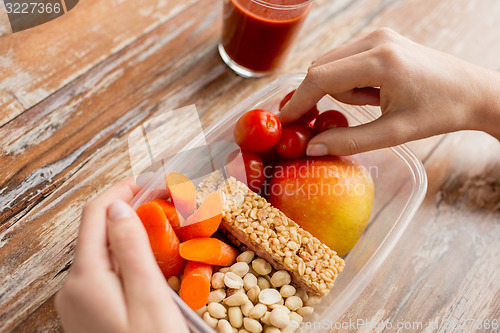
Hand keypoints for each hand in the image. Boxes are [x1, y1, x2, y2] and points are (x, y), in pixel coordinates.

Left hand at [55, 178, 188, 332]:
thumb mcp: (148, 297)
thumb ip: (131, 250)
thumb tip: (118, 207)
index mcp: (85, 278)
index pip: (97, 213)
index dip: (124, 190)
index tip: (152, 180)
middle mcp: (75, 286)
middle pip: (98, 230)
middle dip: (131, 207)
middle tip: (166, 199)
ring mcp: (80, 299)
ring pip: (104, 250)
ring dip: (131, 230)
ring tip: (164, 221)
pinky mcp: (90, 309)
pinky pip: (107, 269)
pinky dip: (128, 253)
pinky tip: (150, 253)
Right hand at [280, 28, 499, 155]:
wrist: (472, 90)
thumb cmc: (439, 112)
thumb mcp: (394, 133)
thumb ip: (350, 141)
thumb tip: (312, 148)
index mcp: (381, 61)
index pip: (321, 77)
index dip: (298, 100)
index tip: (283, 121)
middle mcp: (376, 40)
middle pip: (321, 67)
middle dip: (321, 96)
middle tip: (330, 120)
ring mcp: (378, 35)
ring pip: (331, 64)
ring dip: (340, 89)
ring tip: (374, 103)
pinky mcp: (380, 38)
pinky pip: (345, 60)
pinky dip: (349, 80)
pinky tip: (374, 91)